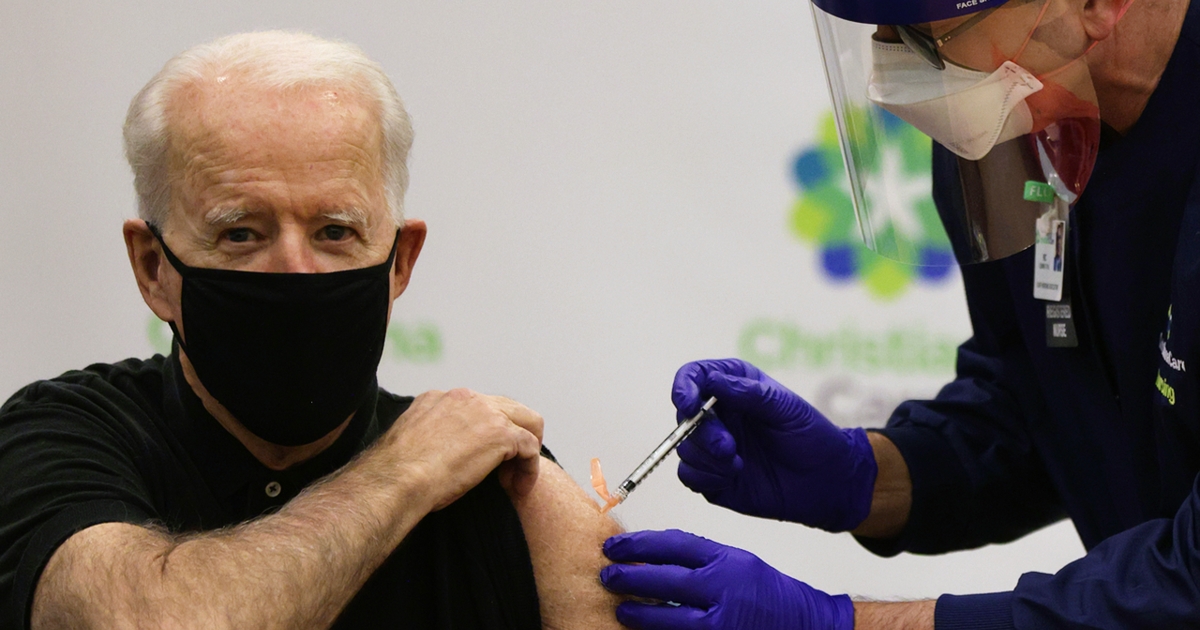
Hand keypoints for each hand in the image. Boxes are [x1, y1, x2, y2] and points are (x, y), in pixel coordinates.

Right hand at [388, 389, 543, 508]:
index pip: (477, 407)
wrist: (396, 481)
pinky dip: (529, 470)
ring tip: (515, 480)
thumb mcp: (411, 445)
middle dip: (513, 436)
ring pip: (528, 422)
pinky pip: (530, 447)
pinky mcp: (501, 433)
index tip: (480, 459)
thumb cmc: (396, 475)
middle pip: (508, 408)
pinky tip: (517, 489)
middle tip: (506, 468)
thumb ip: (428, 439)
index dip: (485, 433)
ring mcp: (485, 413)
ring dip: (525, 452)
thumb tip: (435, 455)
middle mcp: (465, 398)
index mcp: (439, 398)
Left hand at [600, 529, 853, 629]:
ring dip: (638, 614)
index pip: (673, 545)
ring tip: (622, 609)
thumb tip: (651, 557)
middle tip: (608, 575)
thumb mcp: (739, 563)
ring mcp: (720, 624)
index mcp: (728, 562)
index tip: (616, 546)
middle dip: (629, 577)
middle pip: (663, 580)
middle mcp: (723, 591)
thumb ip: (699, 559)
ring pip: (665, 618)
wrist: (809, 627)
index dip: (638, 544)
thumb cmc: (773, 596)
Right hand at [673, 359, 875, 530]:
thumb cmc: (812, 437)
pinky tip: (733, 477)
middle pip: (684, 416)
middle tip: (728, 447)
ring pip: (684, 448)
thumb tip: (711, 381)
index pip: (694, 377)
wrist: (827, 483)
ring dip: (707, 458)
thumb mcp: (786, 408)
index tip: (689, 403)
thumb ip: (748, 392)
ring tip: (737, 464)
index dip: (684, 387)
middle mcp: (719, 415)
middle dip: (702, 433)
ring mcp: (713, 448)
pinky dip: (705, 477)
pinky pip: (688, 476)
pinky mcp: (713, 478)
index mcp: (734, 388)